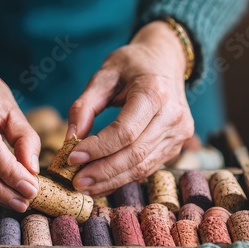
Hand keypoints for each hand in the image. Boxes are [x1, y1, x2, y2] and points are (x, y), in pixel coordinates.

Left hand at [67, 20, 194, 196]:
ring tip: (85, 187)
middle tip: (76, 182)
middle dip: (102, 172)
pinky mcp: (176, 146)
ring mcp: (179, 133)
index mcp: (155, 92)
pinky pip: (148, 168)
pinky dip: (123, 178)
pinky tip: (102, 183)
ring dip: (111, 180)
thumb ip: (84, 107)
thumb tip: (70, 140)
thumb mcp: (103, 76)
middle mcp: (173, 115)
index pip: (125, 132)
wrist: (166, 60)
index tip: (72, 158)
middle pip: (134, 154)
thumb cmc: (131, 65)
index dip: (98, 149)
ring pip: (142, 167)